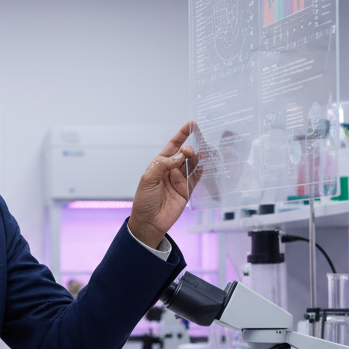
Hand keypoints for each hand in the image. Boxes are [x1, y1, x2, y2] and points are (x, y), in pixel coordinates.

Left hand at [129, 122, 199, 249]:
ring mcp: (179, 181)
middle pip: (183, 154)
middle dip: (189, 149)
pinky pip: (196, 178)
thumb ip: (163, 165)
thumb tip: (179, 155)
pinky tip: (204, 166)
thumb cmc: (144, 201)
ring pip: (191, 165)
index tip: (191, 125)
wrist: (149, 223)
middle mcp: (170, 170)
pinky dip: (201, 171)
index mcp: (159, 165)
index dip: (181, 135)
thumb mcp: (148, 179)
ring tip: (199, 155)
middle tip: (190, 152)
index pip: (172, 146)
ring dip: (196, 158)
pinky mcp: (187, 191)